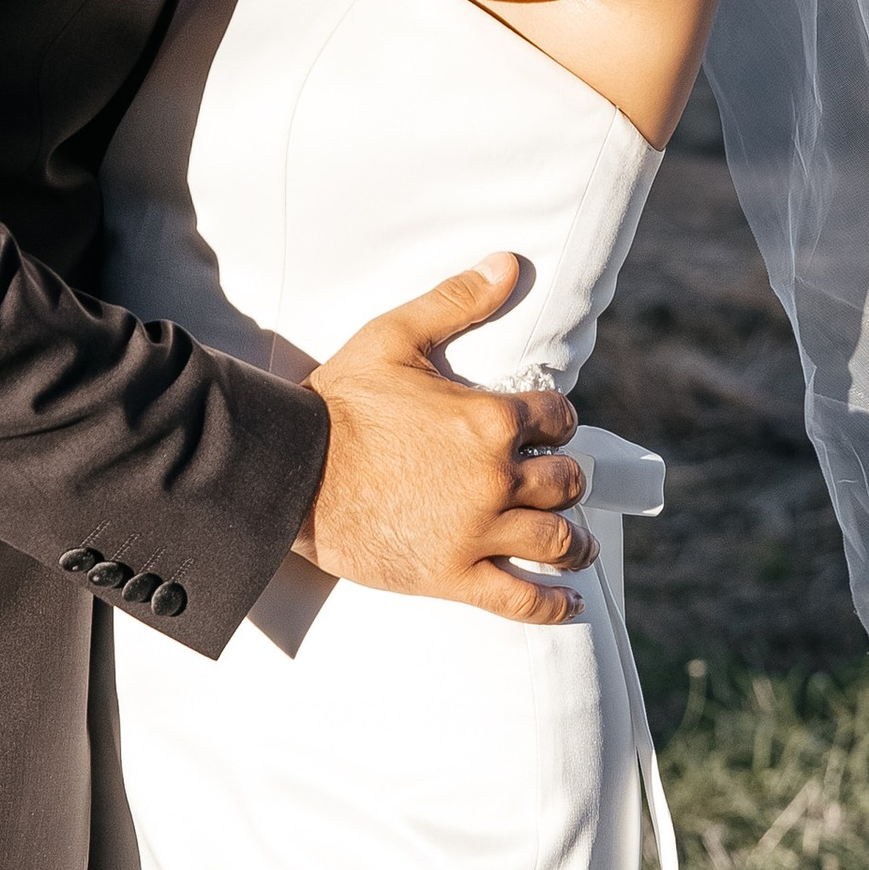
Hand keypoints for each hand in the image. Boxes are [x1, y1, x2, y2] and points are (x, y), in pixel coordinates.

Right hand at [300, 254, 592, 627]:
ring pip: (555, 540)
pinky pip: (520, 598)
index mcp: (488, 420)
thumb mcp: (394, 338)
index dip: (557, 421)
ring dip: (575, 541)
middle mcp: (494, 478)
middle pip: (563, 482)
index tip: (550, 429)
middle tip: (558, 483)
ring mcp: (476, 532)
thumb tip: (508, 265)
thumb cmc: (337, 403)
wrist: (288, 471)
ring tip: (579, 545)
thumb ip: (455, 301)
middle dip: (565, 479)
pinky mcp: (453, 575)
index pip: (557, 418)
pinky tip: (570, 604)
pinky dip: (553, 604)